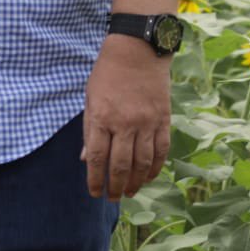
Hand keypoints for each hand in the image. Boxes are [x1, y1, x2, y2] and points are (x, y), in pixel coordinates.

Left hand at [82, 34, 172, 200]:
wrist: (137, 52)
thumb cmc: (107, 74)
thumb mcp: (90, 99)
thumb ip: (90, 130)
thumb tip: (87, 159)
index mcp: (101, 117)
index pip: (97, 158)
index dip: (96, 179)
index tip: (95, 193)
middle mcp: (125, 124)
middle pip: (120, 165)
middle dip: (115, 186)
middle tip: (113, 198)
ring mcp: (146, 123)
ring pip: (142, 163)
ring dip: (135, 182)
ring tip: (129, 192)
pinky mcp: (163, 120)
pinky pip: (161, 151)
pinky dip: (155, 168)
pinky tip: (148, 177)